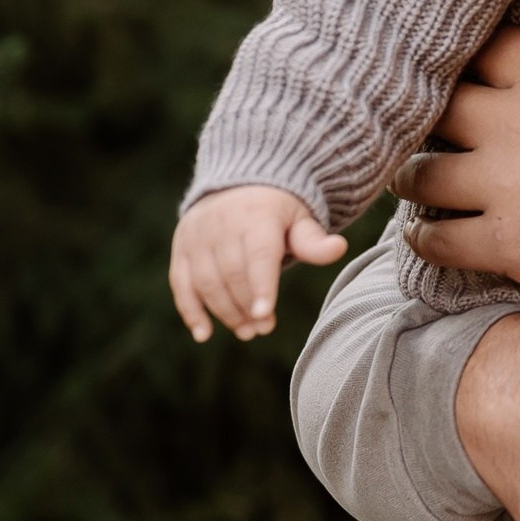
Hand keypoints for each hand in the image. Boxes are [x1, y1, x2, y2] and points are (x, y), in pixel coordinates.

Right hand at [168, 183, 347, 341]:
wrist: (239, 185)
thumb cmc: (278, 212)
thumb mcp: (301, 219)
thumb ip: (314, 240)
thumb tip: (339, 248)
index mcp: (257, 214)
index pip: (258, 254)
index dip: (261, 285)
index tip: (264, 314)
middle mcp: (221, 222)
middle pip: (232, 273)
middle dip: (246, 305)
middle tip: (263, 329)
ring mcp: (197, 236)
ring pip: (207, 282)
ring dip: (225, 312)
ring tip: (246, 332)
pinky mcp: (180, 248)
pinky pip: (181, 283)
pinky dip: (190, 310)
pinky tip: (204, 335)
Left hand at [396, 0, 519, 307]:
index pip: (480, 48)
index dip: (470, 55)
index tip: (467, 67)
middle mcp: (512, 124)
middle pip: (437, 106)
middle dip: (428, 111)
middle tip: (426, 122)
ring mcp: (503, 187)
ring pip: (421, 175)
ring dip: (413, 174)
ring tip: (414, 175)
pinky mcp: (505, 244)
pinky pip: (437, 241)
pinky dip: (424, 238)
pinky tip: (426, 233)